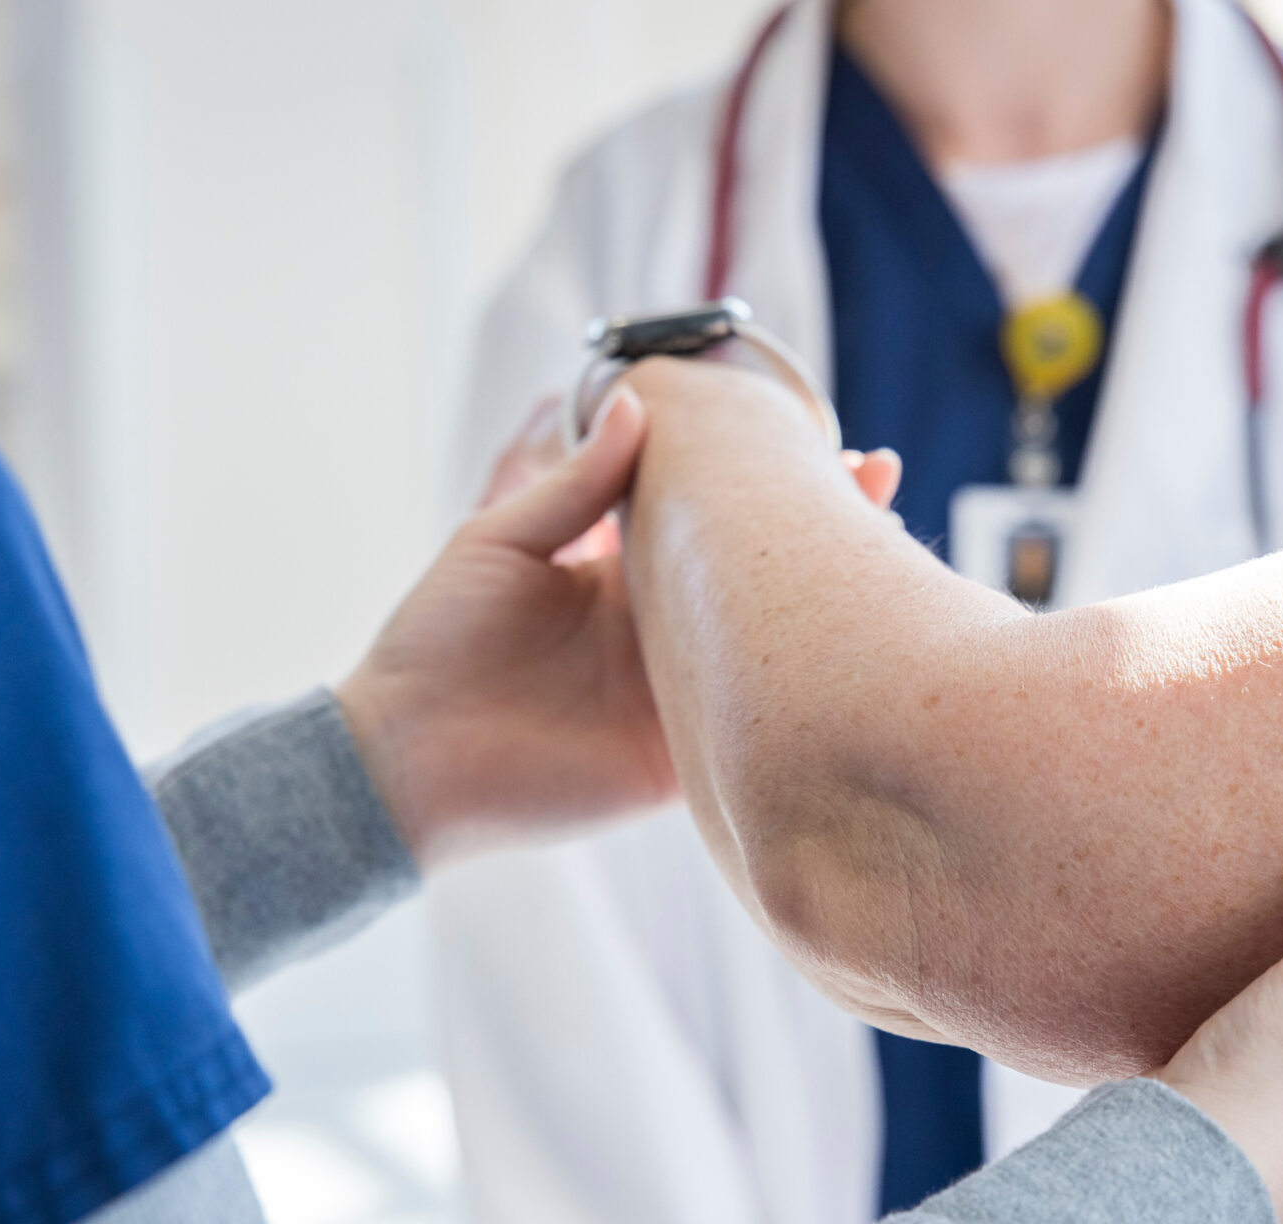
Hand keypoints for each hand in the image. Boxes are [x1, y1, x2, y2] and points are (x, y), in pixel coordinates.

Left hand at [338, 392, 904, 868]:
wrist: (401, 751)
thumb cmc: (436, 640)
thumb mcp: (500, 539)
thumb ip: (576, 483)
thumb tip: (637, 404)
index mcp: (624, 575)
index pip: (711, 522)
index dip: (761, 486)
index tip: (820, 438)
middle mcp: (662, 633)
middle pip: (757, 581)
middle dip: (818, 534)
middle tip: (875, 477)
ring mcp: (675, 696)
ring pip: (769, 648)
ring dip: (823, 608)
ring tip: (881, 547)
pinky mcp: (675, 759)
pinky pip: (749, 726)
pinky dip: (794, 694)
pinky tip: (839, 653)